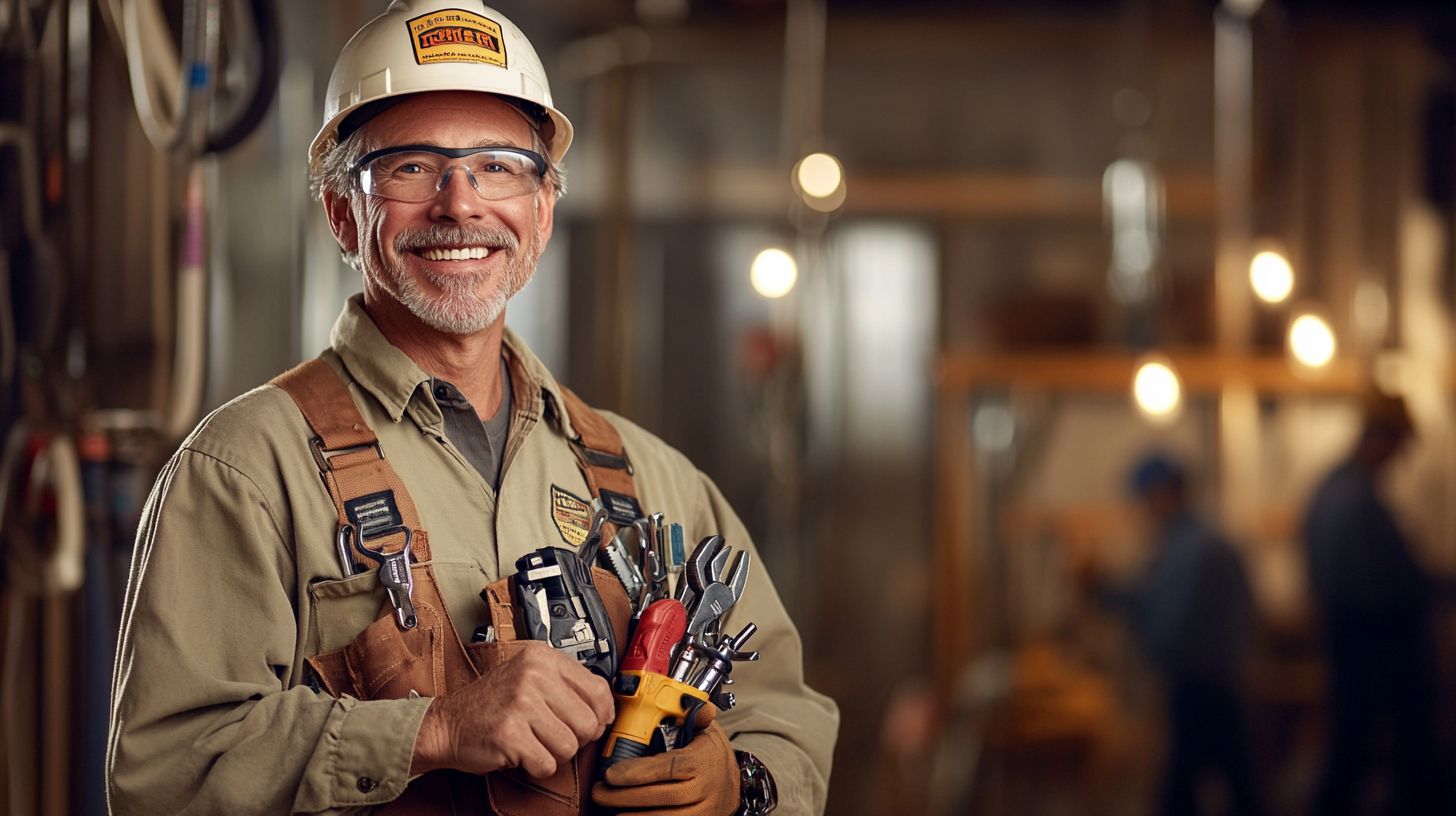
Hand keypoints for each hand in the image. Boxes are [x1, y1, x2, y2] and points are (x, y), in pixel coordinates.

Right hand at [410, 642, 613, 777]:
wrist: (446, 723)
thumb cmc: (489, 704)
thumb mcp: (529, 677)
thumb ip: (566, 685)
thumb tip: (607, 707)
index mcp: (542, 658)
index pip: (598, 689)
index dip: (601, 714)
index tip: (594, 722)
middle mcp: (533, 676)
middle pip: (588, 722)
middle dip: (576, 738)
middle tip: (555, 736)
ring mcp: (521, 704)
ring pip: (570, 746)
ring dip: (554, 753)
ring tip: (535, 742)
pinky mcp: (510, 734)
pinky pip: (547, 763)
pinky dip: (537, 766)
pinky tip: (522, 752)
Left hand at [592, 705, 739, 815]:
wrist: (734, 788)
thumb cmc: (712, 758)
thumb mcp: (707, 732)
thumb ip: (692, 715)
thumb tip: (679, 698)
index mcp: (702, 761)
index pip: (667, 767)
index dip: (636, 773)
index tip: (610, 775)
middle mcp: (703, 790)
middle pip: (657, 797)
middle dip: (622, 796)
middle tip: (598, 792)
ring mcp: (701, 813)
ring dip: (630, 815)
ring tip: (607, 807)